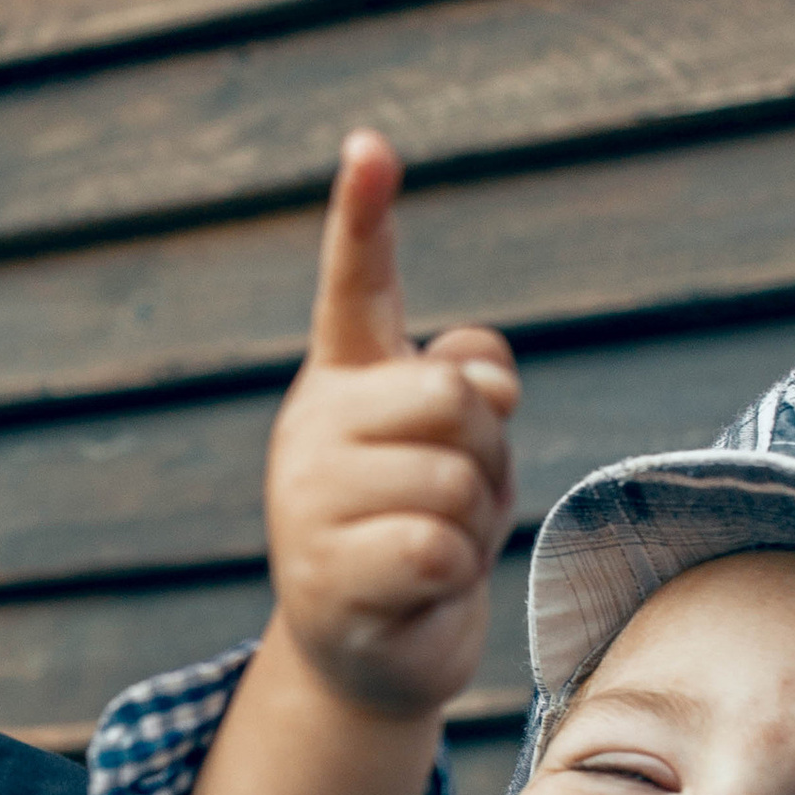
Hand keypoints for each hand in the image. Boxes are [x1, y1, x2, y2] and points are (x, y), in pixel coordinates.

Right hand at [264, 130, 518, 720]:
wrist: (370, 650)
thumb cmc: (422, 522)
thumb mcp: (462, 442)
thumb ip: (472, 383)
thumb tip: (481, 381)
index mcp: (346, 376)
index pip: (356, 282)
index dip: (364, 213)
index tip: (370, 144)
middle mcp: (314, 425)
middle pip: (454, 397)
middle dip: (486, 454)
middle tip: (454, 497)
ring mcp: (308, 501)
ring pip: (456, 480)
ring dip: (476, 524)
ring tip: (435, 546)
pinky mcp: (328, 577)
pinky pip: (438, 549)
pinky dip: (453, 575)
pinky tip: (417, 588)